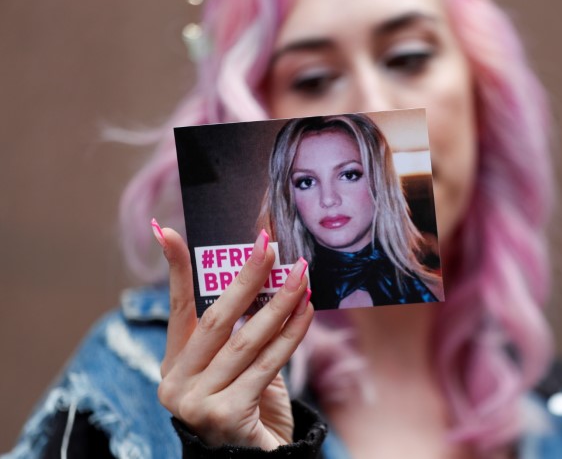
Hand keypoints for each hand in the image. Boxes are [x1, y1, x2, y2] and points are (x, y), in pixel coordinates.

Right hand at [156, 227, 313, 450]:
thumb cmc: (250, 410)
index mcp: (174, 366)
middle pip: (215, 318)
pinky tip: (307, 311)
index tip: (169, 232)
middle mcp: (176, 384)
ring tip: (301, 275)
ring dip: (279, 302)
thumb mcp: (238, 368)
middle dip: (245, 277)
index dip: (175, 270)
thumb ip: (241, 333)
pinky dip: (291, 334)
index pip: (177, 310)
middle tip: (267, 245)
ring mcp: (197, 402)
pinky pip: (268, 363)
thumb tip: (263, 279)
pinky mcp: (227, 414)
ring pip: (246, 339)